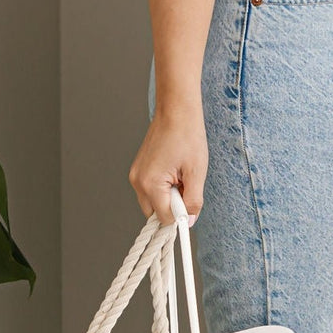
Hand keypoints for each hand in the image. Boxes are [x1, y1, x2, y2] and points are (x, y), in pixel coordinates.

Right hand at [128, 104, 206, 224]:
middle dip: (173, 207)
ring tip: (180, 176)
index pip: (165, 218)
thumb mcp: (197, 173)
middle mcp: (137, 181)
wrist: (176, 111)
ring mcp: (135, 175)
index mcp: (150, 184)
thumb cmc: (187, 136)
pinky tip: (173, 171)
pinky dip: (163, 188)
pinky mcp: (138, 170)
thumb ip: (193, 201)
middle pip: (155, 214)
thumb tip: (189, 221)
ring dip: (168, 197)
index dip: (182, 214)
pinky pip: (150, 190)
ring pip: (153, 203)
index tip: (192, 203)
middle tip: (185, 186)